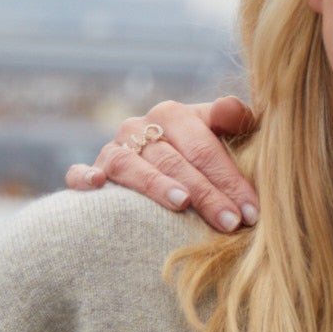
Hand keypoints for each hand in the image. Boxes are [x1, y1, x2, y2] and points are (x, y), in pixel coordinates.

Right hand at [66, 97, 259, 235]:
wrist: (158, 160)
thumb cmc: (199, 154)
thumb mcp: (219, 134)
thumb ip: (233, 120)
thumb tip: (231, 108)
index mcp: (174, 114)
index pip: (205, 148)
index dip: (231, 179)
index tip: (252, 211)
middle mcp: (140, 127)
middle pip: (175, 162)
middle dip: (207, 193)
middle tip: (230, 222)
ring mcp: (113, 148)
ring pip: (134, 167)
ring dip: (156, 185)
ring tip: (182, 203)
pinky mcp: (93, 169)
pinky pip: (80, 173)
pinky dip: (84, 177)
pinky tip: (96, 185)